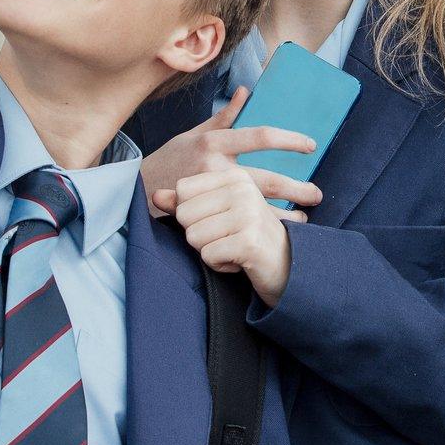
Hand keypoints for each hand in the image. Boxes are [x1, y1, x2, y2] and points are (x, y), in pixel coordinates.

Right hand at [143, 87, 321, 217]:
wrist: (138, 189)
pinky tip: (275, 235)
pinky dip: (258, 231)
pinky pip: (236, 226)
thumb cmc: (171, 159)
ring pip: (254, 207)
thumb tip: (246, 92)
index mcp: (215, 142)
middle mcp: (214, 167)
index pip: (260, 137)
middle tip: (316, 194)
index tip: (310, 145)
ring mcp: (209, 195)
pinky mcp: (203, 217)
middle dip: (295, 188)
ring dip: (283, 215)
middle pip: (264, 179)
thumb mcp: (194, 133)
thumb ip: (224, 117)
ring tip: (304, 220)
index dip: (288, 140)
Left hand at [169, 167, 301, 306]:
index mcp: (235, 176)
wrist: (288, 268)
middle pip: (184, 214)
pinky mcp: (249, 240)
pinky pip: (208, 256)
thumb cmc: (247, 238)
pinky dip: (219, 265)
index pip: (182, 190)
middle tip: (226, 238)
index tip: (217, 220)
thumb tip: (155, 195)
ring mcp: (248, 213)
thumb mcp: (218, 214)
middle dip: (199, 235)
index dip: (191, 213)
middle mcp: (243, 189)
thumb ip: (185, 203)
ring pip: (193, 236)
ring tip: (232, 249)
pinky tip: (238, 262)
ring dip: (209, 251)